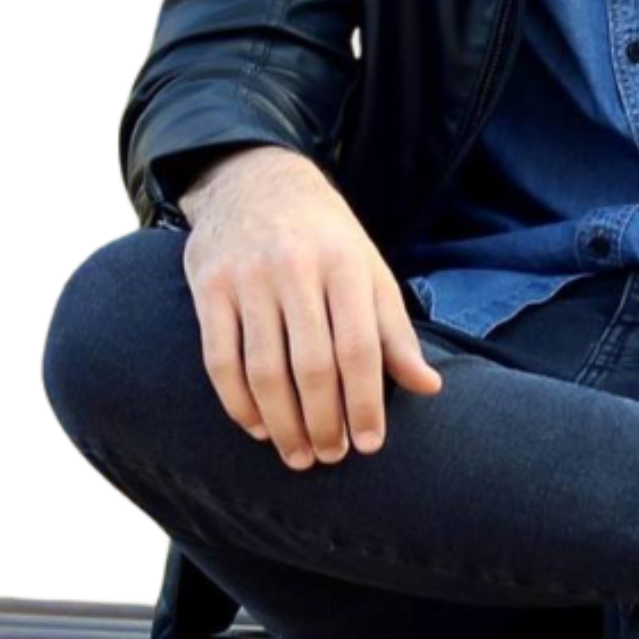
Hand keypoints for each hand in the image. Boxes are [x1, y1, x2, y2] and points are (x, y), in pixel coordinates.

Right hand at [180, 145, 441, 469]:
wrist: (255, 181)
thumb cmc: (324, 237)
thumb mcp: (369, 269)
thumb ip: (394, 330)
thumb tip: (429, 387)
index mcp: (345, 263)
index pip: (358, 346)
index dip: (365, 402)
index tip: (369, 445)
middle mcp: (296, 268)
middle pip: (311, 365)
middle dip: (323, 422)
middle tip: (330, 457)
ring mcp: (248, 277)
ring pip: (264, 370)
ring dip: (282, 424)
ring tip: (298, 454)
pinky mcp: (209, 287)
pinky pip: (220, 360)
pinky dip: (238, 404)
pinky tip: (257, 427)